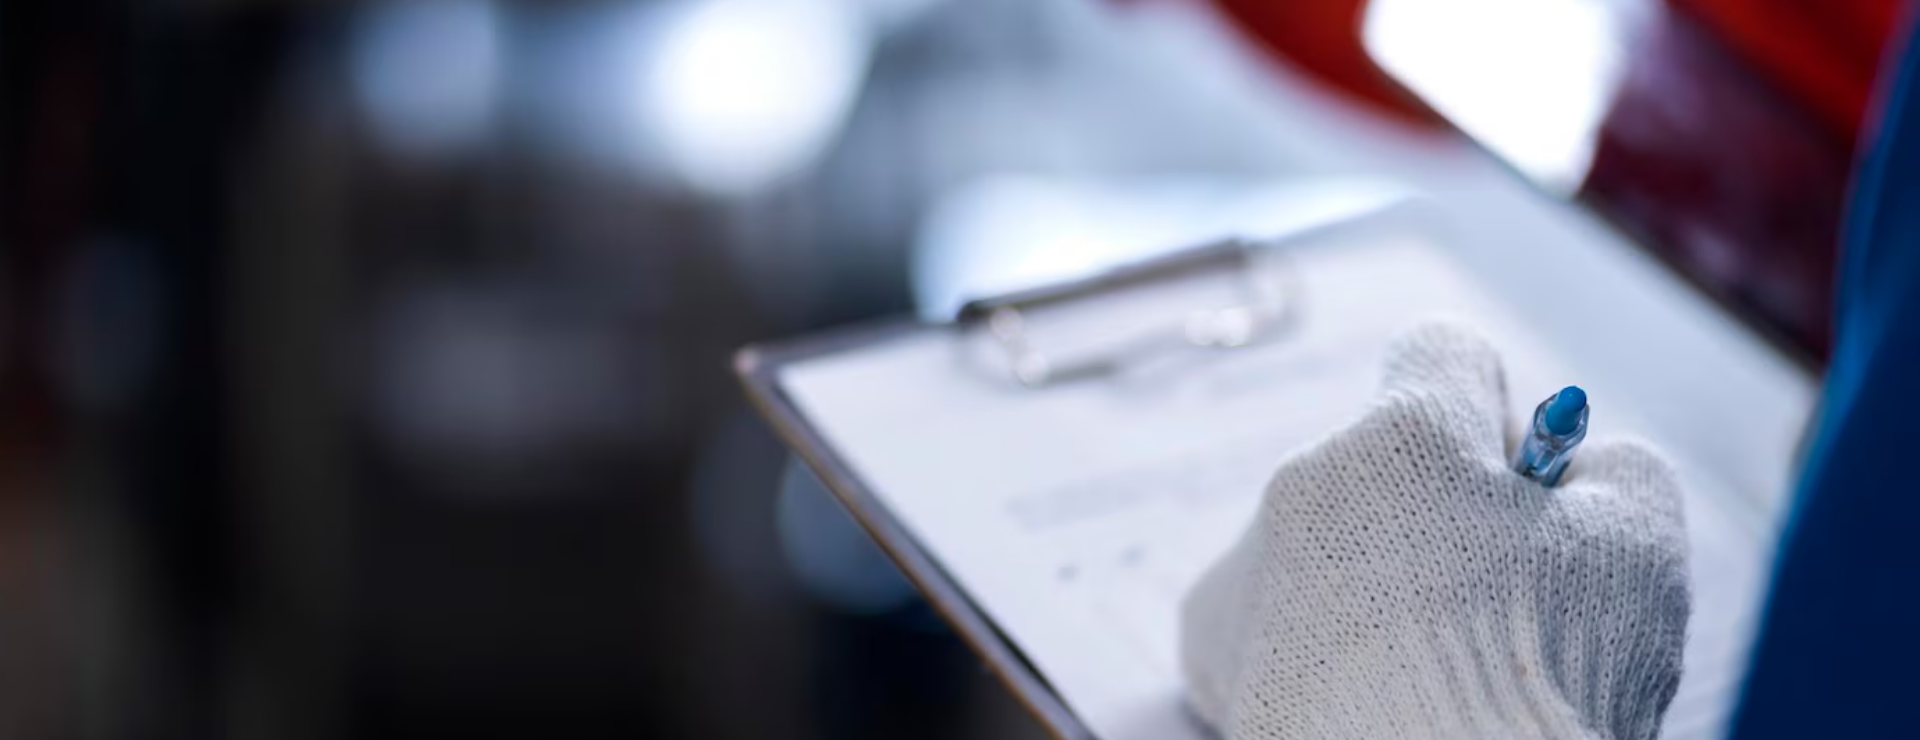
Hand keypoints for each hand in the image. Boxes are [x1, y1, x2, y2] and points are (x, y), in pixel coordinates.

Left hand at [1180, 321, 1689, 739]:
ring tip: (1430, 668)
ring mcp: (1248, 569)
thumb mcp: (1637, 546)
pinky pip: (1272, 619)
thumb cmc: (1552, 678)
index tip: (1519, 484)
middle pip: (1380, 463)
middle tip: (1494, 604)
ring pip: (1324, 542)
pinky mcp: (1215, 653)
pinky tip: (1366, 696)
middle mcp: (1305, 482)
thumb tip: (1572, 468)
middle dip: (1434, 516)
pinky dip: (1316, 650)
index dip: (1496, 416)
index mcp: (1406, 434)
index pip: (1442, 354)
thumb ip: (1610, 470)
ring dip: (1371, 583)